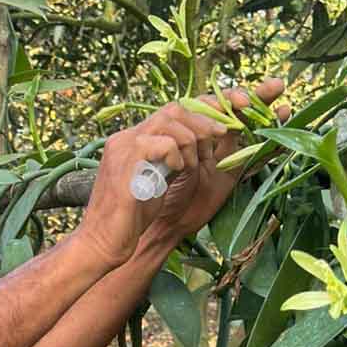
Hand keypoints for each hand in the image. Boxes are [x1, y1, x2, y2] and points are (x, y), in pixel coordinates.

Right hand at [76, 79, 286, 268]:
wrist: (104, 243)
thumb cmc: (135, 220)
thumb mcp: (165, 183)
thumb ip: (182, 160)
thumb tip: (213, 143)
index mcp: (139, 139)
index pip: (177, 109)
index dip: (211, 103)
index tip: (242, 102)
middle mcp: (129, 136)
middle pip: (176, 107)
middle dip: (209, 114)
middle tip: (229, 130)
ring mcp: (124, 146)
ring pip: (170, 118)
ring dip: (195, 136)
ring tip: (200, 158)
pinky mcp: (124, 162)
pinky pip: (161, 143)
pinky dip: (177, 154)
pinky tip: (178, 170)